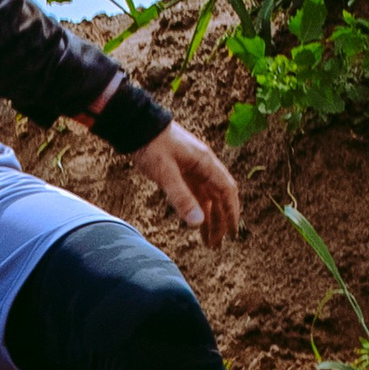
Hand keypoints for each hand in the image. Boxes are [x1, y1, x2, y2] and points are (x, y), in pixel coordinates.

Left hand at [124, 120, 240, 245]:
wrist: (136, 125)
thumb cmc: (152, 145)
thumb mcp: (165, 173)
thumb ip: (181, 197)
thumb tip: (198, 222)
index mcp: (206, 163)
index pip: (227, 190)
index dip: (231, 212)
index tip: (232, 233)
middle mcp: (204, 165)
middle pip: (219, 196)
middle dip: (219, 220)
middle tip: (215, 244)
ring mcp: (193, 168)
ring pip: (207, 196)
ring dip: (208, 217)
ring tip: (207, 240)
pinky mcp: (181, 170)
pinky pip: (195, 193)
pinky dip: (197, 208)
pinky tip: (195, 221)